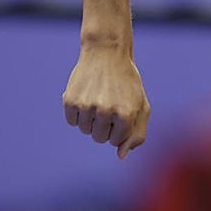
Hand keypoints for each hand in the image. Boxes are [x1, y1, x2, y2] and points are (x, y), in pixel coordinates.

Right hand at [62, 42, 149, 159]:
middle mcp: (106, 112)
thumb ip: (137, 133)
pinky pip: (71, 121)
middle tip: (109, 103)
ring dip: (91, 119)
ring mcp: (87, 106)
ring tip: (99, 98)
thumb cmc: (127, 82)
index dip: (118, 127)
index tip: (121, 110)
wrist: (107, 54)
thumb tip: (121, 156)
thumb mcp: (140, 105)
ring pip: (85, 130)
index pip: (116, 141)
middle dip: (105, 125)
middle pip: (99, 139)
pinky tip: (86, 96)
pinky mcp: (70, 101)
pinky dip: (77, 113)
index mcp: (126, 115)